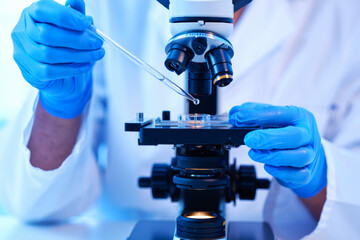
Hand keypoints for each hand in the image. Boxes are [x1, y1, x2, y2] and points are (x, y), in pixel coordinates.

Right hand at [11, 0, 104, 117]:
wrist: (66, 77)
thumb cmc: (68, 47)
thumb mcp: (75, 28)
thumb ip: (76, 15)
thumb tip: (77, 1)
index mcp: (32, 14)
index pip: (43, 10)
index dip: (65, 16)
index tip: (86, 23)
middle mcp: (22, 31)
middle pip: (47, 34)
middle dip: (77, 39)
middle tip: (97, 43)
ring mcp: (23, 53)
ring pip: (48, 54)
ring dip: (78, 55)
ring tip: (96, 55)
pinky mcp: (29, 72)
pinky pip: (49, 71)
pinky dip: (71, 69)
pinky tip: (86, 66)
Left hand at [229, 103, 326, 197]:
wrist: (306, 152)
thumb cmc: (286, 132)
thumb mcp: (272, 118)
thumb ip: (254, 114)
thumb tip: (235, 114)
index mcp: (299, 116)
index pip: (279, 113)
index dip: (255, 115)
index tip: (237, 118)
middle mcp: (308, 134)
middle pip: (294, 136)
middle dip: (268, 138)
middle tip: (248, 139)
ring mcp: (310, 154)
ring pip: (298, 157)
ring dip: (272, 156)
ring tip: (254, 153)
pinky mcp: (307, 172)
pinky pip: (298, 175)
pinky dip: (281, 172)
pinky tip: (268, 166)